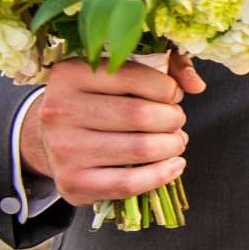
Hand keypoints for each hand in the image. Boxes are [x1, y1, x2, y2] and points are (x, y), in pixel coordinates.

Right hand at [21, 49, 204, 205]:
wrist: (52, 139)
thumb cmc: (97, 100)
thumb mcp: (121, 72)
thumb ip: (165, 66)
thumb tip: (196, 85)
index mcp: (69, 75)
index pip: (135, 78)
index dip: (167, 88)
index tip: (173, 95)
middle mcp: (59, 111)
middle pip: (141, 115)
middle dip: (173, 119)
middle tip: (176, 121)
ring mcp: (63, 150)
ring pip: (140, 149)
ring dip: (172, 145)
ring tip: (174, 141)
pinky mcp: (73, 183)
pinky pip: (129, 183)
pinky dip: (161, 175)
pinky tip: (174, 165)